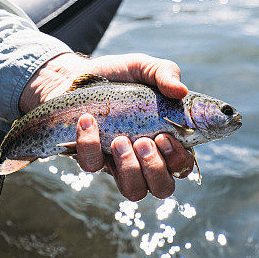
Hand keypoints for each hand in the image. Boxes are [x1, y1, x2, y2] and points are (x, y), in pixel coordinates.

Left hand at [19, 52, 195, 199]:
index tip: (164, 137)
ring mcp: (118, 163)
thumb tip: (181, 90)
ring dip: (129, 168)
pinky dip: (90, 144)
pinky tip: (88, 120)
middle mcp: (145, 158)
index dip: (178, 160)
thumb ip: (165, 73)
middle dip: (155, 169)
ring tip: (119, 139)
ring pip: (132, 190)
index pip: (183, 166)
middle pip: (162, 188)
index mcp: (165, 138)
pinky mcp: (92, 159)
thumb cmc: (117, 75)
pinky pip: (92, 166)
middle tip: (143, 141)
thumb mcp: (143, 67)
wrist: (75, 76)